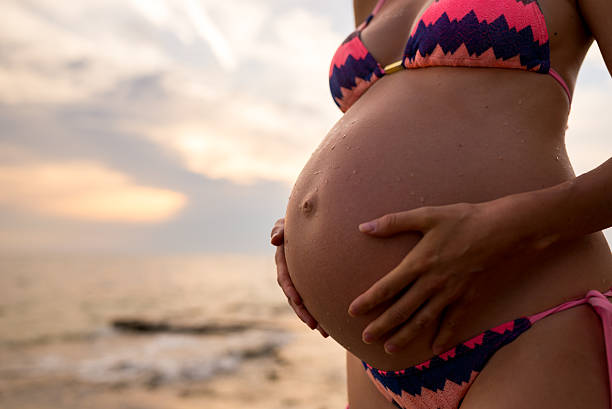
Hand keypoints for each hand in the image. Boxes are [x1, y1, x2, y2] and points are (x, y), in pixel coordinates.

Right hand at [271, 218, 328, 337]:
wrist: (312, 224)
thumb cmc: (297, 222)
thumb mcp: (287, 222)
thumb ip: (280, 228)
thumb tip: (274, 239)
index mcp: (283, 260)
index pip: (285, 277)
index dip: (290, 288)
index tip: (298, 299)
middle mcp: (289, 273)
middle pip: (293, 297)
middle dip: (302, 311)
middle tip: (313, 324)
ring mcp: (299, 280)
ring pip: (303, 303)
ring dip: (311, 317)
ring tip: (324, 331)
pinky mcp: (310, 284)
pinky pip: (313, 301)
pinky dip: (320, 313)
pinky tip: (330, 326)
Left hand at [348, 201, 524, 354]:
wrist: (502, 230)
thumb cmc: (462, 219)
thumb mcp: (426, 215)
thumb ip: (393, 222)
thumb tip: (363, 227)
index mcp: (418, 263)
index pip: (387, 287)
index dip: (369, 300)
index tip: (352, 312)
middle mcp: (432, 282)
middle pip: (402, 309)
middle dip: (382, 325)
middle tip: (366, 337)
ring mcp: (450, 293)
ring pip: (424, 320)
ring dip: (406, 336)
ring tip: (390, 348)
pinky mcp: (468, 297)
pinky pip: (453, 322)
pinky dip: (444, 337)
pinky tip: (435, 350)